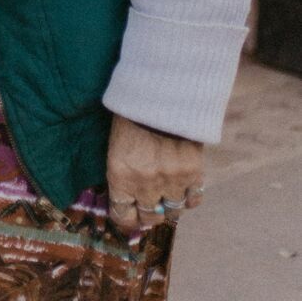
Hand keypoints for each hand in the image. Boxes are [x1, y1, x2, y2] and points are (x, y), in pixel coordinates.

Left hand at [106, 114, 204, 232]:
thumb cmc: (131, 112)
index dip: (127, 219)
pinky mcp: (192, 173)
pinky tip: (185, 188)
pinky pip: (194, 199)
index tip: (131, 217)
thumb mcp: (117, 143)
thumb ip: (123, 171)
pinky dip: (190, 197)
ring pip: (173, 212)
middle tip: (152, 205)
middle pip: (150, 217)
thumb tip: (128, 195)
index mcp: (119, 175)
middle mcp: (144, 184)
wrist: (159, 91)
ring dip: (170, 205)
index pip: (122, 214)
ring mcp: (170, 180)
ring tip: (169, 194)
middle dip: (150, 214)